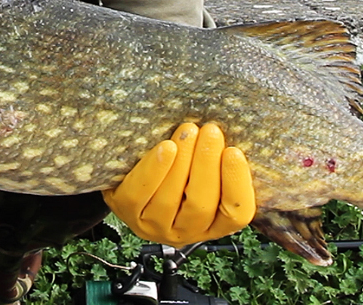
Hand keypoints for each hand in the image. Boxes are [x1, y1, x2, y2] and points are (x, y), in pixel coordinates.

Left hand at [103, 122, 254, 246]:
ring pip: (170, 199)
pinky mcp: (125, 212)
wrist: (131, 170)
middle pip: (201, 205)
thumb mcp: (202, 169)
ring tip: (188, 131)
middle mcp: (186, 232)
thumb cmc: (179, 166)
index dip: (237, 185)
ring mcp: (154, 226)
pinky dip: (154, 170)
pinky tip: (166, 148)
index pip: (237, 215)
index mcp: (215, 224)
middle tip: (211, 131)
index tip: (234, 152)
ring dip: (183, 161)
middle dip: (207, 165)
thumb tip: (235, 131)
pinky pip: (139, 194)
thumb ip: (219, 160)